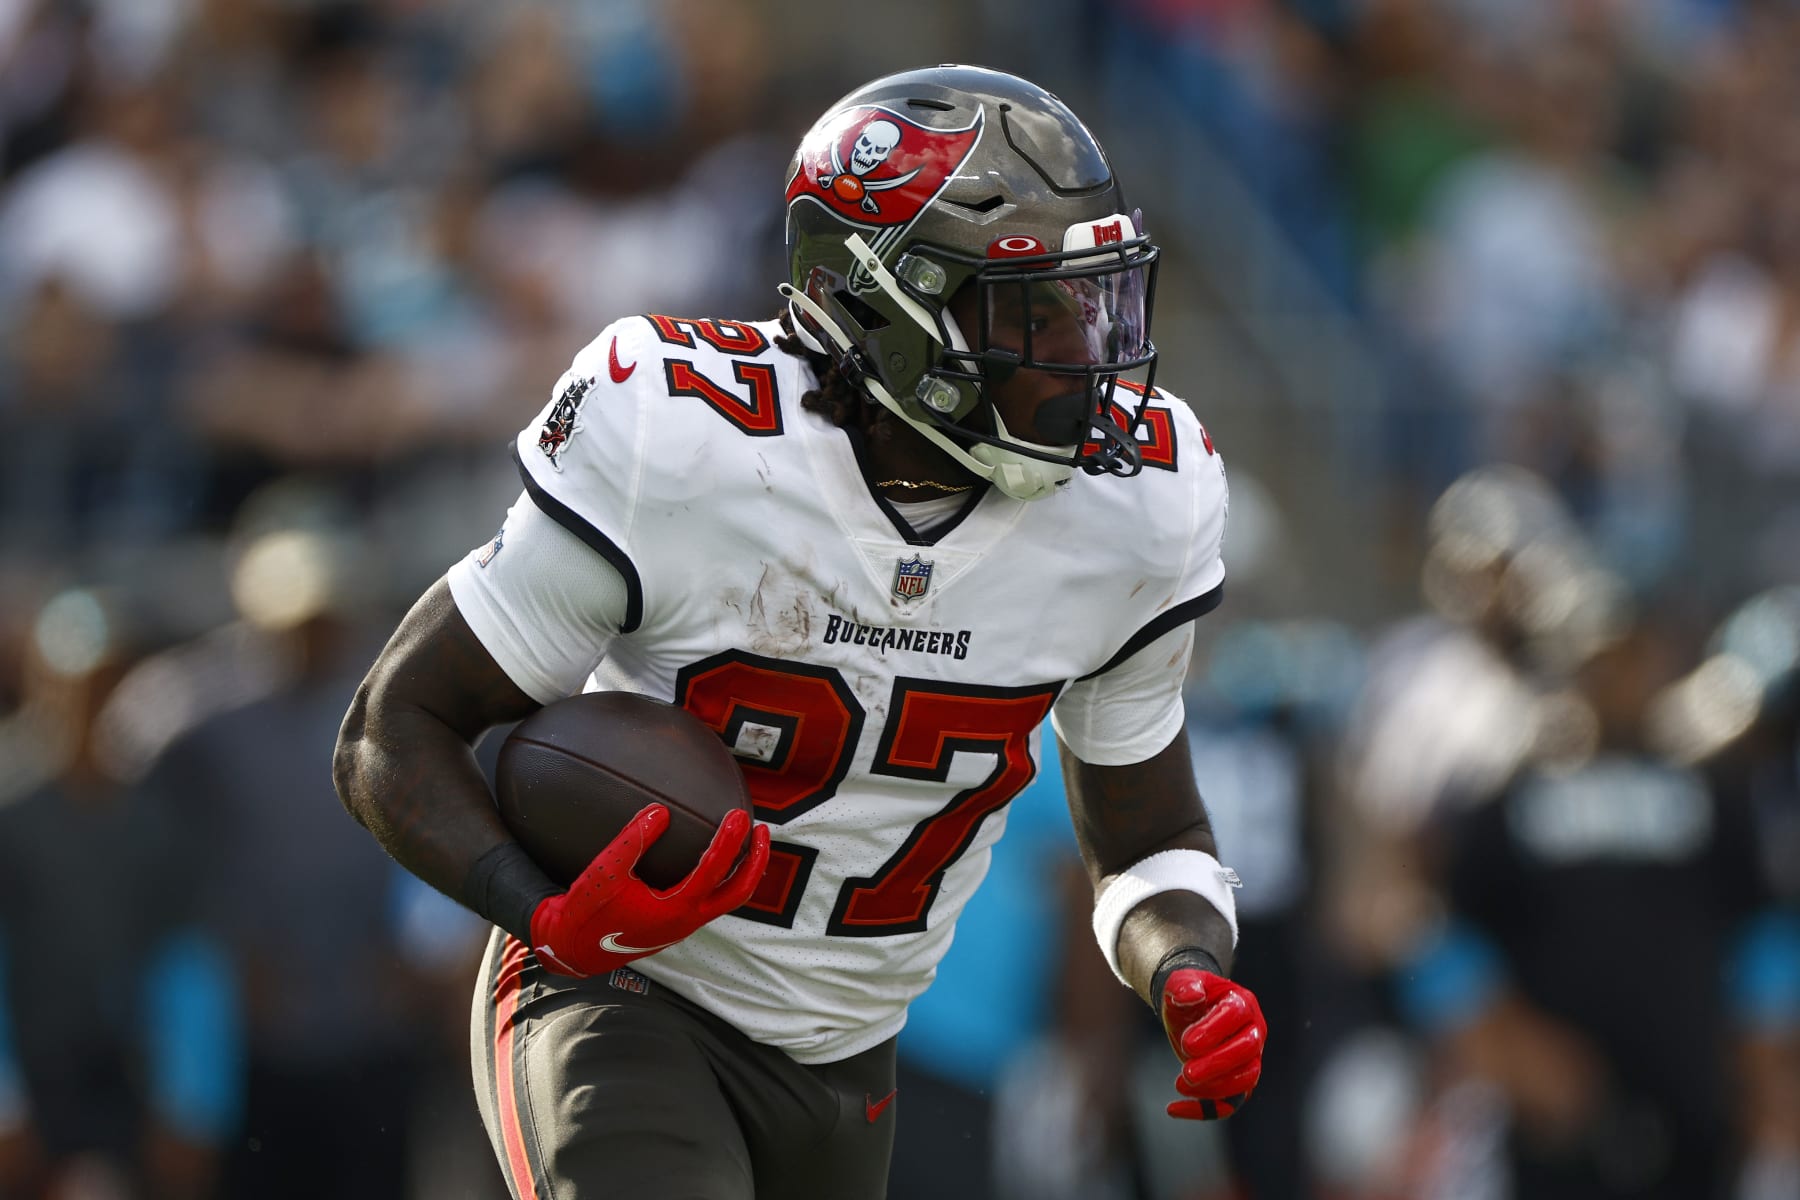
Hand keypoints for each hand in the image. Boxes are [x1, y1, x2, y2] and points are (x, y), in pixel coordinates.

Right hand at [529, 804, 769, 977]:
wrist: (572, 948)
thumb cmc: (585, 912)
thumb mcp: (603, 873)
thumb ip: (632, 841)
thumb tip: (660, 811)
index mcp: (674, 911)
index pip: (714, 871)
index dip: (729, 840)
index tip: (737, 815)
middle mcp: (687, 922)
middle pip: (740, 892)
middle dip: (757, 860)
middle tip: (761, 827)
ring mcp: (684, 926)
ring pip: (729, 899)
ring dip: (744, 870)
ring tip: (750, 840)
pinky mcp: (676, 924)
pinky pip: (712, 901)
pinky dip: (724, 879)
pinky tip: (716, 857)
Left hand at [1159, 967, 1265, 1119]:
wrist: (1189, 1009)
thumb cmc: (1187, 994)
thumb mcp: (1180, 982)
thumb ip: (1183, 985)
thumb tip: (1191, 996)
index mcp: (1242, 1002)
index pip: (1235, 1016)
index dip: (1213, 1031)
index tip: (1186, 1044)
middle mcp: (1253, 1030)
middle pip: (1247, 1051)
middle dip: (1217, 1065)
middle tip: (1187, 1073)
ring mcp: (1250, 1058)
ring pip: (1246, 1080)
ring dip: (1215, 1088)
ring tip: (1180, 1084)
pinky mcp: (1237, 1080)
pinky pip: (1231, 1102)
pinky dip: (1205, 1110)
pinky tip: (1173, 1109)